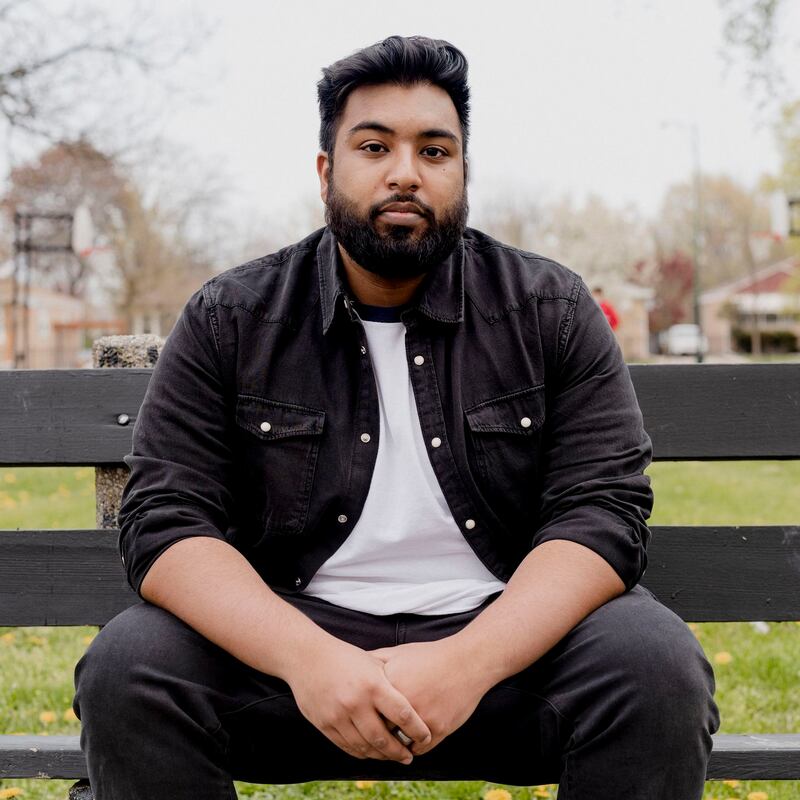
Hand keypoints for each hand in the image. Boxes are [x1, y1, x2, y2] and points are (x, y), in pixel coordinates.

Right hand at [285, 638, 431, 762]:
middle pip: (384, 738)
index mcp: (373, 685)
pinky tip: (371, 751)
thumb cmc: (345, 657)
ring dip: (381, 756)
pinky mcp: (325, 724)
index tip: (426, 736)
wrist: (307, 657)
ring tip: (392, 756)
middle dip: (400, 751)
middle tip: (409, 756)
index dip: (417, 730)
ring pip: (365, 747)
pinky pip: (347, 746)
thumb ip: (391, 681)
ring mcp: (339, 716)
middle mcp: (356, 703)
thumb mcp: (373, 662)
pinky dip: (362, 753)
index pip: (403, 714)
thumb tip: (415, 699)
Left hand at [368, 639, 490, 756]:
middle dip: (377, 735)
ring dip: (396, 746)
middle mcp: (403, 703)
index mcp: (389, 684)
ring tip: (392, 744)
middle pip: (380, 730)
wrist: (467, 661)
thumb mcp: (399, 652)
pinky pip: (419, 749)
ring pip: (399, 744)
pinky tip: (411, 741)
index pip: (366, 710)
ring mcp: (421, 718)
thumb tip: (353, 663)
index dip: (364, 716)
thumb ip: (374, 660)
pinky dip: (415, 747)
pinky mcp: (438, 729)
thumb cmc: (430, 656)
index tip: (362, 719)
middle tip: (374, 738)